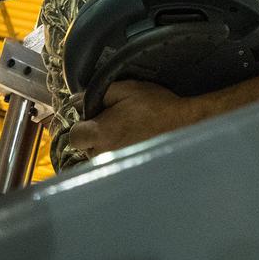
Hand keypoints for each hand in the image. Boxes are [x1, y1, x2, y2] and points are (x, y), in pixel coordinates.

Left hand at [67, 80, 193, 158]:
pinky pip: (112, 162)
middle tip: (112, 119)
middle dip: (93, 133)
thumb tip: (76, 100)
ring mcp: (117, 166)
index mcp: (101, 134)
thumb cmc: (154, 106)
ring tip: (125, 129)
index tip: (93, 116)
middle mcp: (105, 155)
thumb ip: (95, 94)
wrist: (183, 125)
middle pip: (85, 147)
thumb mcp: (124, 89)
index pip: (74, 136)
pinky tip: (131, 140)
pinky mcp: (128, 170)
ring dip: (105, 144)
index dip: (80, 124)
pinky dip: (117, 152)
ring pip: (99, 155)